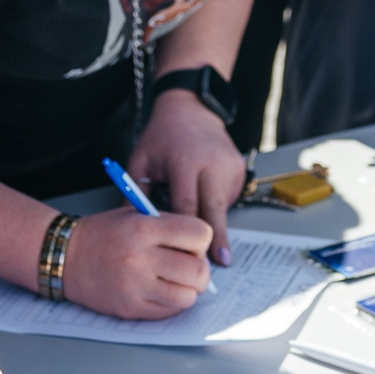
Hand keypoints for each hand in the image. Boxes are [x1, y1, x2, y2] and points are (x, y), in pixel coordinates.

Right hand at [59, 209, 212, 319]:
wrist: (66, 256)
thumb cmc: (102, 235)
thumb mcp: (135, 215)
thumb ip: (169, 228)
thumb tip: (203, 250)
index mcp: (144, 228)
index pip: (200, 235)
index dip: (199, 241)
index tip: (190, 245)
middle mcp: (141, 257)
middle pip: (199, 271)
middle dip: (198, 270)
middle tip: (186, 266)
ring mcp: (135, 286)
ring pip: (188, 296)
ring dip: (186, 290)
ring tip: (172, 281)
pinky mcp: (130, 308)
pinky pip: (169, 312)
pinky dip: (171, 303)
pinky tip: (158, 291)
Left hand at [126, 91, 243, 265]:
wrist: (190, 110)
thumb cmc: (161, 138)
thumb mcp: (140, 162)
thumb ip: (136, 196)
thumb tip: (135, 232)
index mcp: (183, 162)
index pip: (187, 206)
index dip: (188, 235)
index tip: (192, 257)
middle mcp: (211, 163)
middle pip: (214, 211)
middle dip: (215, 239)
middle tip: (219, 264)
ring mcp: (229, 165)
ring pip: (223, 206)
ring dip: (212, 220)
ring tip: (199, 222)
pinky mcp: (239, 168)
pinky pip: (229, 197)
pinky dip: (217, 204)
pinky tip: (204, 193)